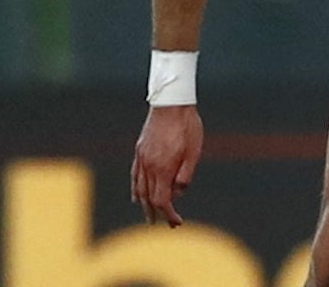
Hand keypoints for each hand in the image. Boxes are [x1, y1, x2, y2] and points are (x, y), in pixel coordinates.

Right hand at [131, 104, 203, 226]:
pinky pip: (135, 176)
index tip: (176, 223)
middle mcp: (148, 166)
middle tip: (165, 224)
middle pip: (148, 198)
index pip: (161, 201)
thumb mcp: (194, 151)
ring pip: (139, 189)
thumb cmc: (187, 126)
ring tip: (150, 216)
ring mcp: (141, 158)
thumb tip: (178, 193)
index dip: (168, 214)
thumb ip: (185, 175)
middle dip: (157, 214)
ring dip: (144, 205)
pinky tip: (137, 195)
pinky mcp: (139, 150)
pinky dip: (136, 189)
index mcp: (163, 168)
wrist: (171, 103)